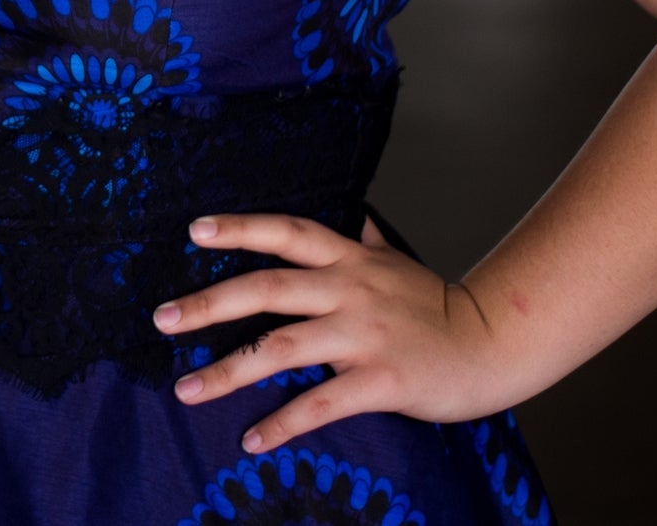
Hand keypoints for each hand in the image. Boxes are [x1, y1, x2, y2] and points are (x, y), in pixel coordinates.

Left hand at [151, 212, 512, 452]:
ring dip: (228, 371)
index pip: (286, 232)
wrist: (494, 343)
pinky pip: (320, 403)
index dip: (240, 228)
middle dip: (208, 303)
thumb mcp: (396, 263)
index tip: (193, 230)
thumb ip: (367, 242)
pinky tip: (251, 439)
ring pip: (281, 349)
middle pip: (267, 288)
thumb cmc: (437, 305)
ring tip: (187, 389)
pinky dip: (282, 423)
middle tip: (162, 319)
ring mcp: (363, 335)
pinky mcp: (380, 380)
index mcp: (349, 260)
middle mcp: (349, 289)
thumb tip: (357, 216)